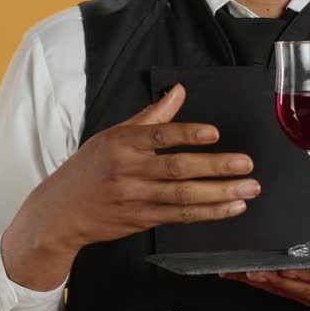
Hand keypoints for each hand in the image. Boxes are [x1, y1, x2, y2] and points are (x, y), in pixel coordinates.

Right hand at [2, 83, 258, 289]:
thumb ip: (151, 115)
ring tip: (248, 187)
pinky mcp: (142, 219)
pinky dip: (208, 212)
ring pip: (183, 195)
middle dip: (216, 167)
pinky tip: (230, 207)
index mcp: (122, 142)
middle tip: (246, 164)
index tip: (214, 133)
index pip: (159, 135)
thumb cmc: (90, 168)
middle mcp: (128, 170)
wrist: (61, 211)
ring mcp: (135, 197)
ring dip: (220, 193)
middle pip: (177, 168)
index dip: (188, 134)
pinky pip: (180, 216)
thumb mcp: (113, 135)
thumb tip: (179, 91)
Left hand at [220, 260, 309, 310]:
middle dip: (273, 279)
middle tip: (250, 270)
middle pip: (299, 288)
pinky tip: (240, 275)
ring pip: (285, 291)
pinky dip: (259, 283)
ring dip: (259, 282)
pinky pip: (280, 291)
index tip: (288, 266)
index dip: (307, 274)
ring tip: (235, 273)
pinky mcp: (308, 298)